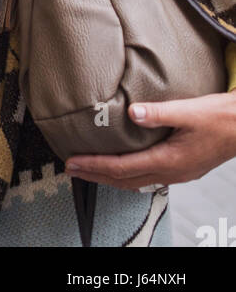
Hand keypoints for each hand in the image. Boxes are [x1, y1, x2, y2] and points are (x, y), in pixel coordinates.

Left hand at [66, 92, 235, 188]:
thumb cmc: (219, 119)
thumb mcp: (189, 111)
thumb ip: (159, 112)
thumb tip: (133, 112)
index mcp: (169, 160)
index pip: (122, 167)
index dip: (95, 166)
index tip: (73, 162)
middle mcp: (170, 172)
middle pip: (124, 179)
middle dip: (95, 175)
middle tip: (71, 169)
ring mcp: (176, 173)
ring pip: (135, 181)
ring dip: (109, 176)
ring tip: (89, 169)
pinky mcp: (181, 168)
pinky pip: (147, 177)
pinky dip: (127, 174)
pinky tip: (121, 167)